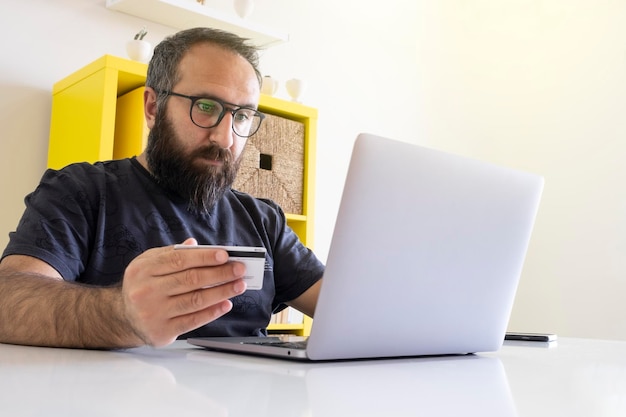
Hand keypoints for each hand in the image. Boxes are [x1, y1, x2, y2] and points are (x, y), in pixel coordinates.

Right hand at [121, 238, 246, 346]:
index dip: (204, 257)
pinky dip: (213, 312)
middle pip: (190, 280)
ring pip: (195, 300)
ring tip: (238, 285)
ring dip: (222, 291)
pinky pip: (193, 321)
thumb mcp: (149, 264)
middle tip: (239, 269)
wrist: (122, 317)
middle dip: (220, 273)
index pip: (179, 260)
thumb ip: (172, 253)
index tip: (225, 255)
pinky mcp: (162, 331)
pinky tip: (226, 303)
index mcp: (143, 269)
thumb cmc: (143, 285)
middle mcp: (146, 291)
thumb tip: (195, 245)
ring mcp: (153, 313)